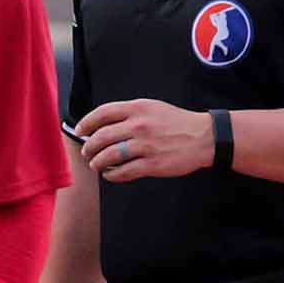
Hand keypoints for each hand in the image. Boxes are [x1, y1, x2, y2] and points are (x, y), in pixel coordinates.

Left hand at [78, 99, 215, 181]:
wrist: (204, 137)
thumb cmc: (177, 122)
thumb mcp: (153, 107)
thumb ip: (130, 113)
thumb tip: (104, 124)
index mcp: (138, 108)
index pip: (103, 113)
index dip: (86, 122)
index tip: (80, 130)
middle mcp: (139, 126)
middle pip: (102, 137)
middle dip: (89, 147)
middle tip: (87, 152)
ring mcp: (145, 146)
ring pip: (109, 156)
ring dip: (98, 162)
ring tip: (96, 165)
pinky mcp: (153, 164)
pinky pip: (124, 172)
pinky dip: (112, 175)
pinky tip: (110, 174)